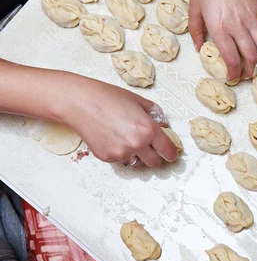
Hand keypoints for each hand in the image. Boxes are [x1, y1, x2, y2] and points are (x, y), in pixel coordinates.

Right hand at [56, 73, 178, 167]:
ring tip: (127, 138)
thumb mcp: (139, 101)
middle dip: (155, 157)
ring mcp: (121, 153)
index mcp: (148, 129)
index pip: (168, 151)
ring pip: (136, 162)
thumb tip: (165, 125)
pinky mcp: (107, 157)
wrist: (80, 103)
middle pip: (155, 163)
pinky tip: (112, 137)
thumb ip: (156, 114)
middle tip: (151, 148)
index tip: (171, 154)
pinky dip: (120, 152)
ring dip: (137, 155)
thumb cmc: (109, 98)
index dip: (172, 153)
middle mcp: (137, 144)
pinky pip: (120, 159)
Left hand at [189, 0, 256, 80]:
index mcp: (219, 28)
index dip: (234, 73)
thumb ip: (196, 30)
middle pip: (251, 56)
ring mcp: (252, 16)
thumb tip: (199, 47)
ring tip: (255, 60)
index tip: (232, 77)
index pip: (231, 59)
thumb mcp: (194, 8)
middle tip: (246, 74)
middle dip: (250, 70)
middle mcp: (238, 25)